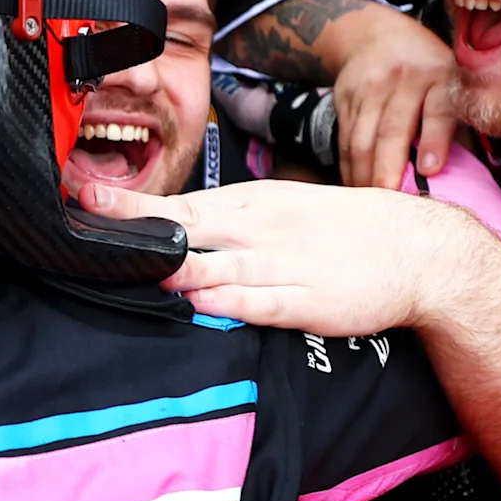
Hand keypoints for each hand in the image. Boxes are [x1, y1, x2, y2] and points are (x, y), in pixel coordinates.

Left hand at [80, 177, 499, 336]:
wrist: (417, 249)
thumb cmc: (343, 231)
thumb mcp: (283, 210)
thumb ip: (230, 224)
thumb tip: (176, 234)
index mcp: (252, 204)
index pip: (178, 204)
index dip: (130, 205)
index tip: (83, 199)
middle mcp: (260, 229)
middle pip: (184, 225)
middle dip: (135, 227)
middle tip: (86, 221)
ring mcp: (283, 264)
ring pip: (215, 263)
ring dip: (171, 265)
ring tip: (131, 266)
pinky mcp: (306, 301)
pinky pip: (257, 301)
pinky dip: (224, 300)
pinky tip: (196, 299)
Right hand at [323, 7, 462, 188]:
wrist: (376, 35)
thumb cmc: (427, 71)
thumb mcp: (451, 84)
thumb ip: (458, 127)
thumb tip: (469, 181)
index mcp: (439, 78)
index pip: (438, 111)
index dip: (435, 141)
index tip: (430, 170)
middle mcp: (404, 81)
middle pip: (392, 131)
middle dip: (389, 169)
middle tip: (391, 202)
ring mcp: (370, 88)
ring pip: (362, 139)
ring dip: (364, 176)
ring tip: (371, 205)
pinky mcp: (345, 97)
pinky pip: (345, 140)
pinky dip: (349, 168)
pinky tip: (356, 187)